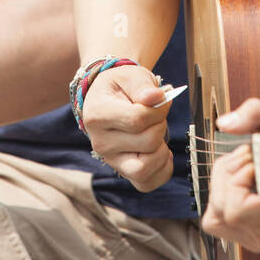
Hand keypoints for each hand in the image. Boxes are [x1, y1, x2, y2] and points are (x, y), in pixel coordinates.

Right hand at [81, 64, 173, 191]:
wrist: (111, 98)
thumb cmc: (121, 87)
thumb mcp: (130, 76)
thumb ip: (142, 85)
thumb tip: (156, 98)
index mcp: (97, 115)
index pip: (137, 120)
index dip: (158, 109)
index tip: (160, 99)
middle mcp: (99, 142)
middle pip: (147, 142)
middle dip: (161, 125)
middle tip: (157, 115)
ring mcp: (110, 160)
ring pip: (144, 168)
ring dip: (161, 150)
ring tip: (157, 133)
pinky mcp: (123, 172)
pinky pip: (147, 183)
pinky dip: (162, 170)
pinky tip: (161, 151)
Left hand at [202, 97, 259, 252]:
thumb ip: (254, 112)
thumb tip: (226, 123)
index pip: (236, 209)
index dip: (238, 176)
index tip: (254, 158)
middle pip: (221, 212)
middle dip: (229, 179)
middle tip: (249, 162)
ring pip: (217, 220)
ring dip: (225, 190)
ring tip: (246, 172)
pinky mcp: (259, 238)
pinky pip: (222, 224)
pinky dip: (226, 201)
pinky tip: (244, 185)